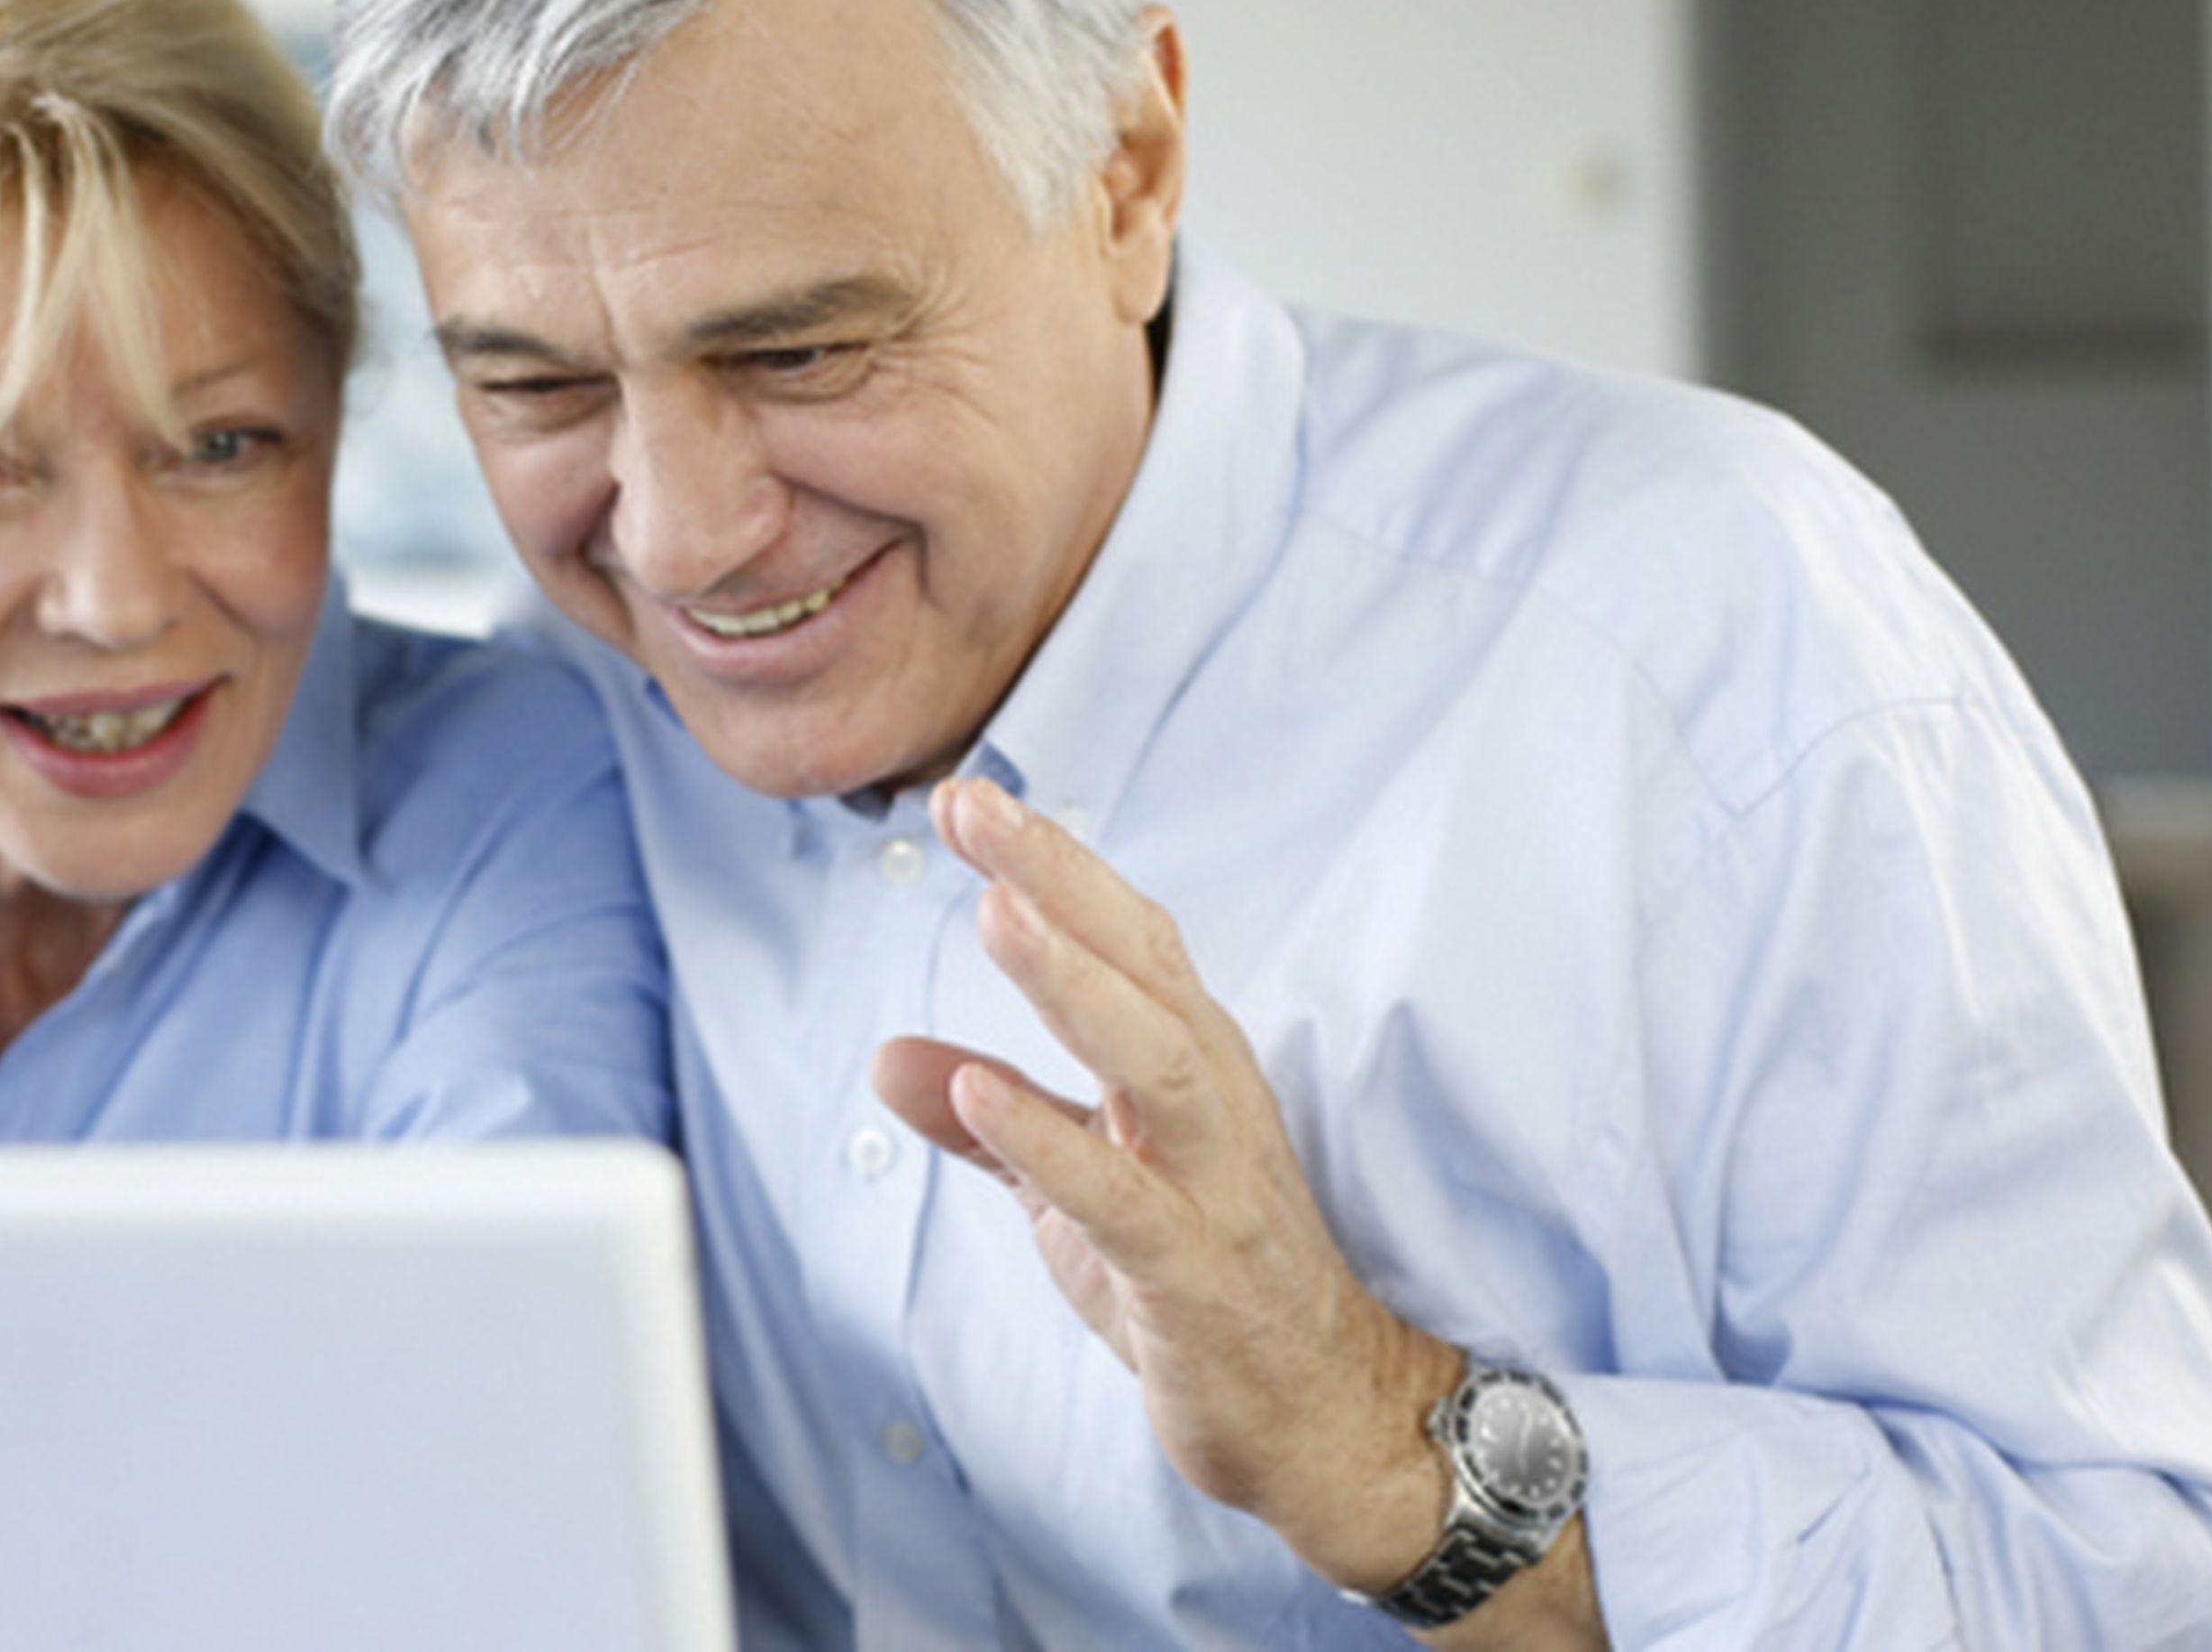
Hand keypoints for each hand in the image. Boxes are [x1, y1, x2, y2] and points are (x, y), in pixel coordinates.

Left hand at [867, 777, 1464, 1593]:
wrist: (1323, 1414)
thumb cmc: (1203, 1280)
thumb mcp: (1077, 1186)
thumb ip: (995, 1118)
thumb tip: (888, 1056)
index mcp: (1190, 1065)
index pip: (1123, 937)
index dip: (1051, 863)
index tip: (967, 797)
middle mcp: (1213, 1104)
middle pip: (1144, 966)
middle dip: (1059, 881)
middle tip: (976, 806)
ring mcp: (1214, 1186)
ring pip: (1154, 1063)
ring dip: (1074, 987)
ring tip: (993, 916)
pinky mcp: (1198, 1274)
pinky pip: (1123, 1200)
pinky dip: (1050, 1143)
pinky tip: (977, 1095)